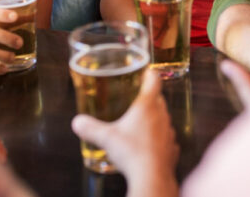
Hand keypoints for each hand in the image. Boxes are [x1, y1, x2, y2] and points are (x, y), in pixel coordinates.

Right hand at [71, 69, 178, 196]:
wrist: (151, 177)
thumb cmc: (132, 152)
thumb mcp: (106, 138)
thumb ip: (90, 127)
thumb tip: (77, 122)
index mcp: (147, 105)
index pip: (153, 80)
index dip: (149, 74)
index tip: (146, 71)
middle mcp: (162, 114)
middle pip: (158, 98)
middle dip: (148, 98)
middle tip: (136, 99)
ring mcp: (169, 131)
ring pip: (163, 118)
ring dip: (155, 118)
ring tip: (141, 125)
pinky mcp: (172, 148)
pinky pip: (167, 138)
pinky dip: (159, 138)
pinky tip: (149, 145)